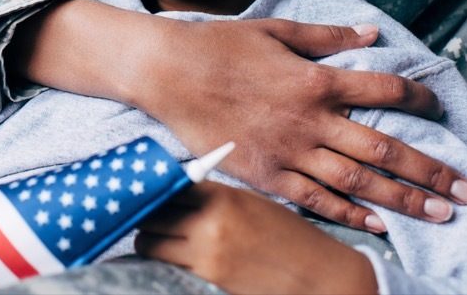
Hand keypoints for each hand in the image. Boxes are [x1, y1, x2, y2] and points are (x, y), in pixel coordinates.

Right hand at [131, 16, 466, 231]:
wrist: (167, 72)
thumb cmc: (219, 45)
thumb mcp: (276, 30)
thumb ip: (327, 37)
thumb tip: (372, 34)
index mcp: (314, 78)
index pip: (383, 89)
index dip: (419, 98)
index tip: (439, 108)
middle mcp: (309, 118)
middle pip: (383, 147)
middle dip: (430, 171)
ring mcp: (288, 150)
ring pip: (357, 179)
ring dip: (403, 199)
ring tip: (439, 215)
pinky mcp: (265, 174)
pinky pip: (315, 198)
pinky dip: (349, 212)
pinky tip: (378, 223)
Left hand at [134, 181, 377, 294]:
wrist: (321, 278)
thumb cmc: (289, 238)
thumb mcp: (252, 203)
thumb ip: (213, 195)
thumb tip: (174, 189)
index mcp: (223, 196)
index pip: (168, 185)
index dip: (155, 187)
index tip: (148, 189)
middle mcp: (210, 223)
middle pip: (150, 214)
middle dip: (145, 215)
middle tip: (146, 215)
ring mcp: (206, 256)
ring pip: (149, 244)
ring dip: (148, 241)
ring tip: (157, 238)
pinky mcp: (207, 281)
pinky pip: (166, 268)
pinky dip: (162, 262)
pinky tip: (170, 257)